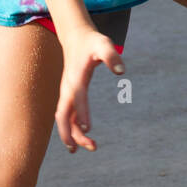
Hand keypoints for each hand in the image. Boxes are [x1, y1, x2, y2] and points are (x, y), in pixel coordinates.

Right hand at [55, 27, 125, 153]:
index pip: (78, 99)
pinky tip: (83, 138)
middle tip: (91, 146)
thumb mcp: (104, 45)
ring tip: (92, 147)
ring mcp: (66, 93)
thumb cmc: (92, 42)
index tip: (89, 130)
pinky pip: (67, 116)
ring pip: (64, 119)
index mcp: (76, 79)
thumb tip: (122, 71)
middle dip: (72, 133)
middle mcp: (68, 89)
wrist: (75, 38)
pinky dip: (73, 128)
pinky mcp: (69, 95)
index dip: (82, 114)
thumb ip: (112, 57)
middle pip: (64, 116)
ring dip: (73, 135)